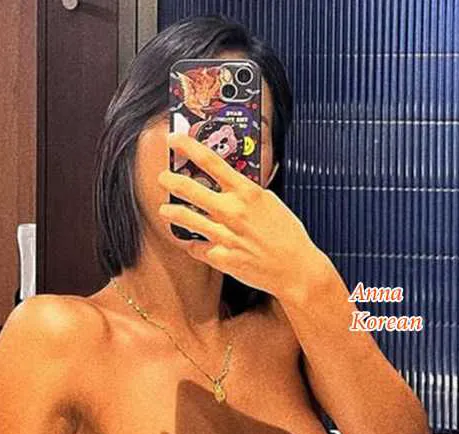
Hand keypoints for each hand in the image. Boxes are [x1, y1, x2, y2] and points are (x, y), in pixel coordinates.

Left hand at [157, 131, 337, 301]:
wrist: (295, 269)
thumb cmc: (288, 236)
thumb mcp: (270, 202)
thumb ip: (247, 192)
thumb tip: (230, 183)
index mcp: (247, 192)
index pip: (211, 161)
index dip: (188, 147)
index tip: (174, 139)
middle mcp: (233, 211)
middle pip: (191, 189)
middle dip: (171, 180)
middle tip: (163, 178)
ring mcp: (225, 236)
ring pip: (186, 219)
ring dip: (172, 212)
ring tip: (166, 210)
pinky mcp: (221, 258)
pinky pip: (196, 248)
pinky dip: (192, 244)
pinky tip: (191, 242)